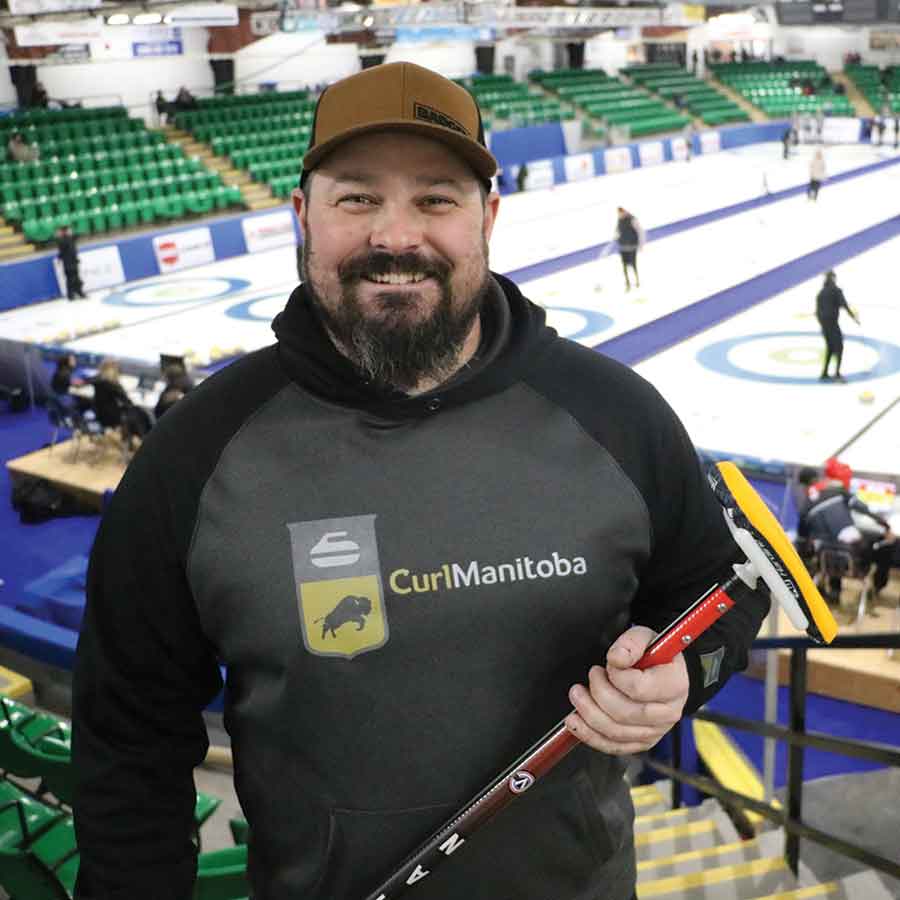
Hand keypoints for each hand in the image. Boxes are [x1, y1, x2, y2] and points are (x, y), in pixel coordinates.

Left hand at [565, 625, 689, 754]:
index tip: (608, 664)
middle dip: (598, 694)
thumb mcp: (645, 637)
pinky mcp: (640, 742)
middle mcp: (667, 713)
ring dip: (588, 713)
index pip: (638, 688)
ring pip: (616, 732)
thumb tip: (617, 658)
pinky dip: (589, 735)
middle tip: (591, 675)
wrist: (663, 672)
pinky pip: (612, 746)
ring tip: (578, 695)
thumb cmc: (654, 655)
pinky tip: (576, 722)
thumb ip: (630, 643)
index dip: (616, 676)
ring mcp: (655, 731)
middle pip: (625, 713)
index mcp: (674, 685)